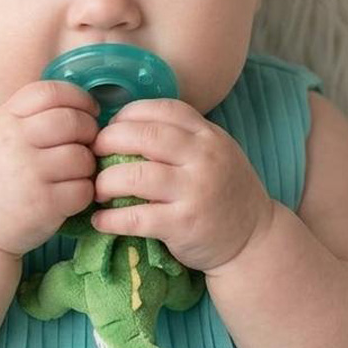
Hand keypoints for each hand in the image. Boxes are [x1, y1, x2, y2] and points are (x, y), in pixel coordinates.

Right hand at [0, 79, 100, 258]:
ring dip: (87, 165)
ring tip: (75, 173)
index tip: (88, 110)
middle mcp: (13, 142)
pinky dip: (84, 192)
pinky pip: (83, 189)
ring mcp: (29, 173)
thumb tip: (73, 103)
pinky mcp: (44, 205)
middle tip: (87, 143)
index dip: (78, 98)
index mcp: (3, 120)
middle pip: (72, 121)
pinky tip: (71, 195)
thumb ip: (25, 116)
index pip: (49, 92)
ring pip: (82, 156)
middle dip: (89, 131)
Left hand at [89, 98, 271, 272]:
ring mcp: (195, 191)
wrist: (254, 238)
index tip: (109, 128)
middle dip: (108, 142)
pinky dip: (111, 219)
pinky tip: (100, 220)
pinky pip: (137, 218)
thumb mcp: (212, 151)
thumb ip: (179, 136)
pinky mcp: (184, 224)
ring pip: (135, 176)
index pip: (160, 109)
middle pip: (143, 136)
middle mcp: (204, 157)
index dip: (127, 115)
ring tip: (96, 189)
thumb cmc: (223, 190)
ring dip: (105, 182)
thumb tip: (122, 126)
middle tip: (92, 155)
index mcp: (207, 134)